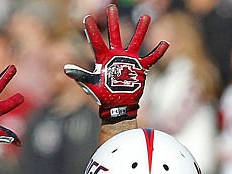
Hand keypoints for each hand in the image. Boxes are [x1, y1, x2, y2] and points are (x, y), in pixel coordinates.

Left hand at [64, 4, 168, 121]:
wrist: (118, 105)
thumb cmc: (103, 95)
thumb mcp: (91, 84)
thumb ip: (80, 75)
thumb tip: (65, 68)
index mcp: (104, 58)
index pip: (96, 41)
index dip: (91, 30)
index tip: (86, 17)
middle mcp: (116, 55)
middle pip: (115, 34)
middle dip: (113, 21)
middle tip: (111, 7)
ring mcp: (129, 60)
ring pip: (136, 41)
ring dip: (141, 30)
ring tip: (146, 17)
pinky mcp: (140, 67)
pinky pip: (151, 58)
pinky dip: (158, 52)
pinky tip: (165, 43)